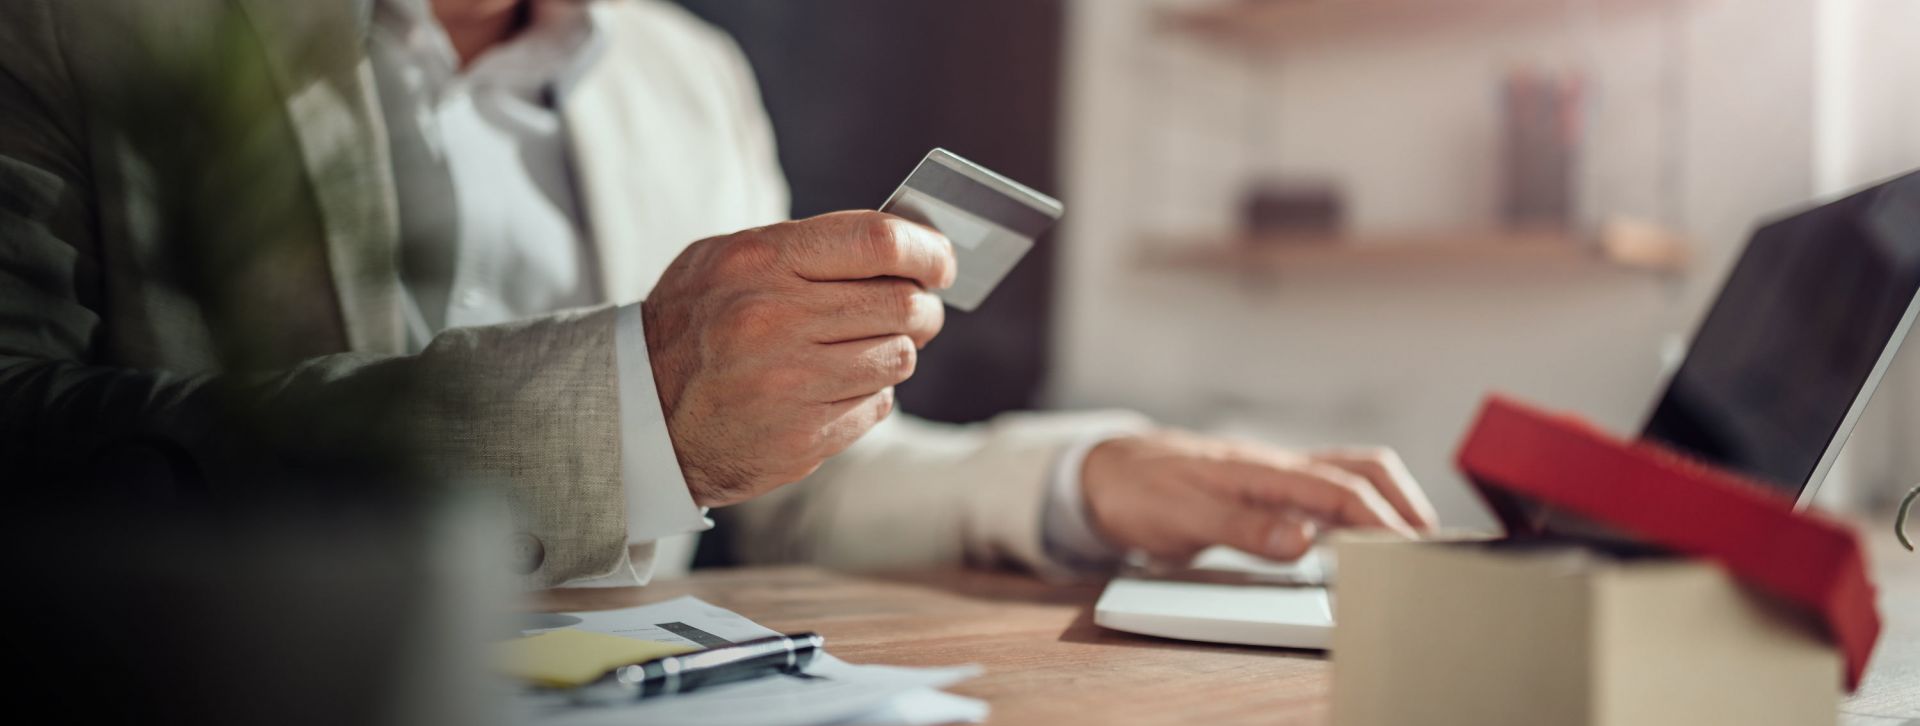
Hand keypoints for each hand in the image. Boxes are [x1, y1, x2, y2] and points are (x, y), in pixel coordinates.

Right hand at [643, 211, 955, 505]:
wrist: (637, 415)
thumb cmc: (690, 325)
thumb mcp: (723, 262)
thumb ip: (801, 247)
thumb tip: (895, 242)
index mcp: (761, 263)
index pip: (878, 242)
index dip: (927, 249)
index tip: (941, 261)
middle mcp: (778, 321)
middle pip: (902, 303)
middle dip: (922, 305)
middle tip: (917, 308)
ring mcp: (792, 384)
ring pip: (898, 357)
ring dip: (894, 351)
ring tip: (865, 348)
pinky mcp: (804, 437)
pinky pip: (876, 404)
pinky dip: (869, 394)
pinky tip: (834, 388)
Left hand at [1079, 431, 1438, 561]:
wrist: (1108, 471)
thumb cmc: (1141, 490)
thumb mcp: (1182, 517)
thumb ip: (1242, 529)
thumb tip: (1302, 540)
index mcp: (1263, 470)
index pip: (1339, 490)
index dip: (1381, 520)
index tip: (1411, 548)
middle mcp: (1278, 466)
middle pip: (1361, 469)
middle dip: (1403, 502)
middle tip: (1433, 543)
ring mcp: (1276, 474)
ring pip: (1350, 474)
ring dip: (1387, 500)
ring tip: (1413, 539)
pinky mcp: (1269, 487)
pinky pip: (1328, 487)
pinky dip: (1360, 505)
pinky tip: (1365, 532)